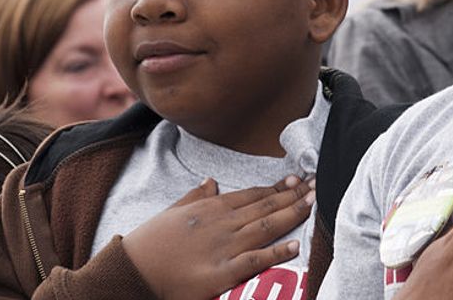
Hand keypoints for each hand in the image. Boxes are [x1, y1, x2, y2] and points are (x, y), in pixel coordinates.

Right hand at [122, 175, 314, 299]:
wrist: (133, 270)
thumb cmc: (151, 242)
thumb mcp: (173, 211)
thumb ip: (196, 196)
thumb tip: (211, 180)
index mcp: (211, 207)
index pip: (252, 193)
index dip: (278, 187)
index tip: (297, 180)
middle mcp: (222, 223)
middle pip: (265, 206)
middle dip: (294, 195)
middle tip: (319, 184)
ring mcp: (223, 247)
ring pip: (266, 226)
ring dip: (293, 214)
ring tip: (315, 204)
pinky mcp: (222, 272)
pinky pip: (254, 260)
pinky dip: (276, 252)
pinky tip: (295, 245)